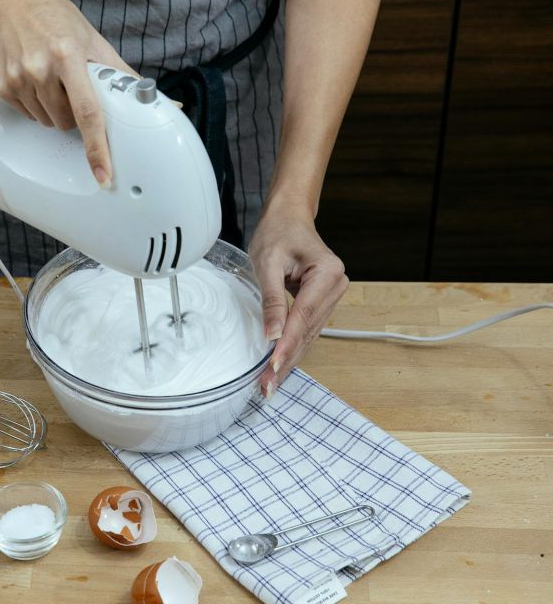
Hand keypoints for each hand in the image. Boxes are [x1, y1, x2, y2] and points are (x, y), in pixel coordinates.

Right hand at [0, 0, 137, 186]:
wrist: (14, 2)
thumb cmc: (58, 21)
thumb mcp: (94, 42)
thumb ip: (123, 75)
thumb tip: (166, 101)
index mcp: (68, 56)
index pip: (88, 112)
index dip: (97, 147)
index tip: (103, 173)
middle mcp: (40, 67)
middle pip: (66, 123)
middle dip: (74, 114)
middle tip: (72, 89)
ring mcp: (18, 78)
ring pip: (47, 122)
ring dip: (55, 110)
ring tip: (52, 80)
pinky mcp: (2, 86)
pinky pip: (27, 115)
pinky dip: (36, 104)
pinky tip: (35, 80)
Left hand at [248, 204, 348, 398]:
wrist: (288, 218)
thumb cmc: (277, 233)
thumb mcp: (267, 262)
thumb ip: (271, 299)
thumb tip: (273, 335)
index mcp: (327, 273)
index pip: (303, 316)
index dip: (287, 344)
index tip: (271, 366)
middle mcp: (336, 286)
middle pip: (308, 331)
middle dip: (286, 359)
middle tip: (267, 386)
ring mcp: (332, 296)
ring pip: (309, 335)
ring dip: (290, 359)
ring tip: (270, 383)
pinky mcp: (322, 303)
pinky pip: (307, 330)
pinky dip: (293, 348)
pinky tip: (279, 366)